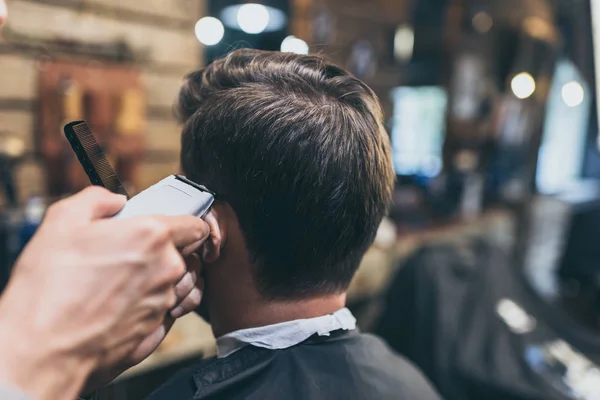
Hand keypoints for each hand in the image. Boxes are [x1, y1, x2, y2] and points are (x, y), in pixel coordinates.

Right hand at [0, 187, 209, 399]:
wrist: (42, 351)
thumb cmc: (49, 289)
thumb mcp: (62, 221)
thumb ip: (97, 199)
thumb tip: (115, 201)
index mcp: (152, 237)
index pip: (195, 225)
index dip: (186, 224)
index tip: (171, 227)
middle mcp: (167, 270)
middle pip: (188, 255)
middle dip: (171, 251)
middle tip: (136, 253)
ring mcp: (163, 303)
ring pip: (181, 285)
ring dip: (166, 280)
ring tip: (128, 281)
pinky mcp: (156, 331)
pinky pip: (169, 312)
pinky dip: (155, 306)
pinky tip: (127, 305)